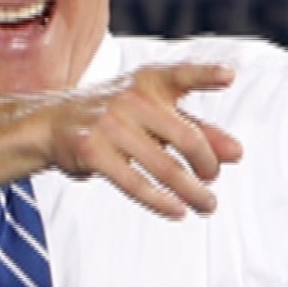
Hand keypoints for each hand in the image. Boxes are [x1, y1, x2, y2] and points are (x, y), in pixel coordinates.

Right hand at [40, 64, 242, 218]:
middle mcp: (129, 98)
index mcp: (148, 82)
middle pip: (186, 136)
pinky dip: (160, 201)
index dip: (205, 75)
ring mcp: (109, 124)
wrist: (52, 123)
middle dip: (207, 164)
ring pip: (165, 166)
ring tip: (207, 204)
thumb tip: (235, 154)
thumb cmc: (112, 117)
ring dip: (192, 191)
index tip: (228, 77)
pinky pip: (135, 182)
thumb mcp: (152, 113)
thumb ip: (195, 128)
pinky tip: (177, 211)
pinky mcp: (93, 151)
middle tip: (212, 180)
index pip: (180, 75)